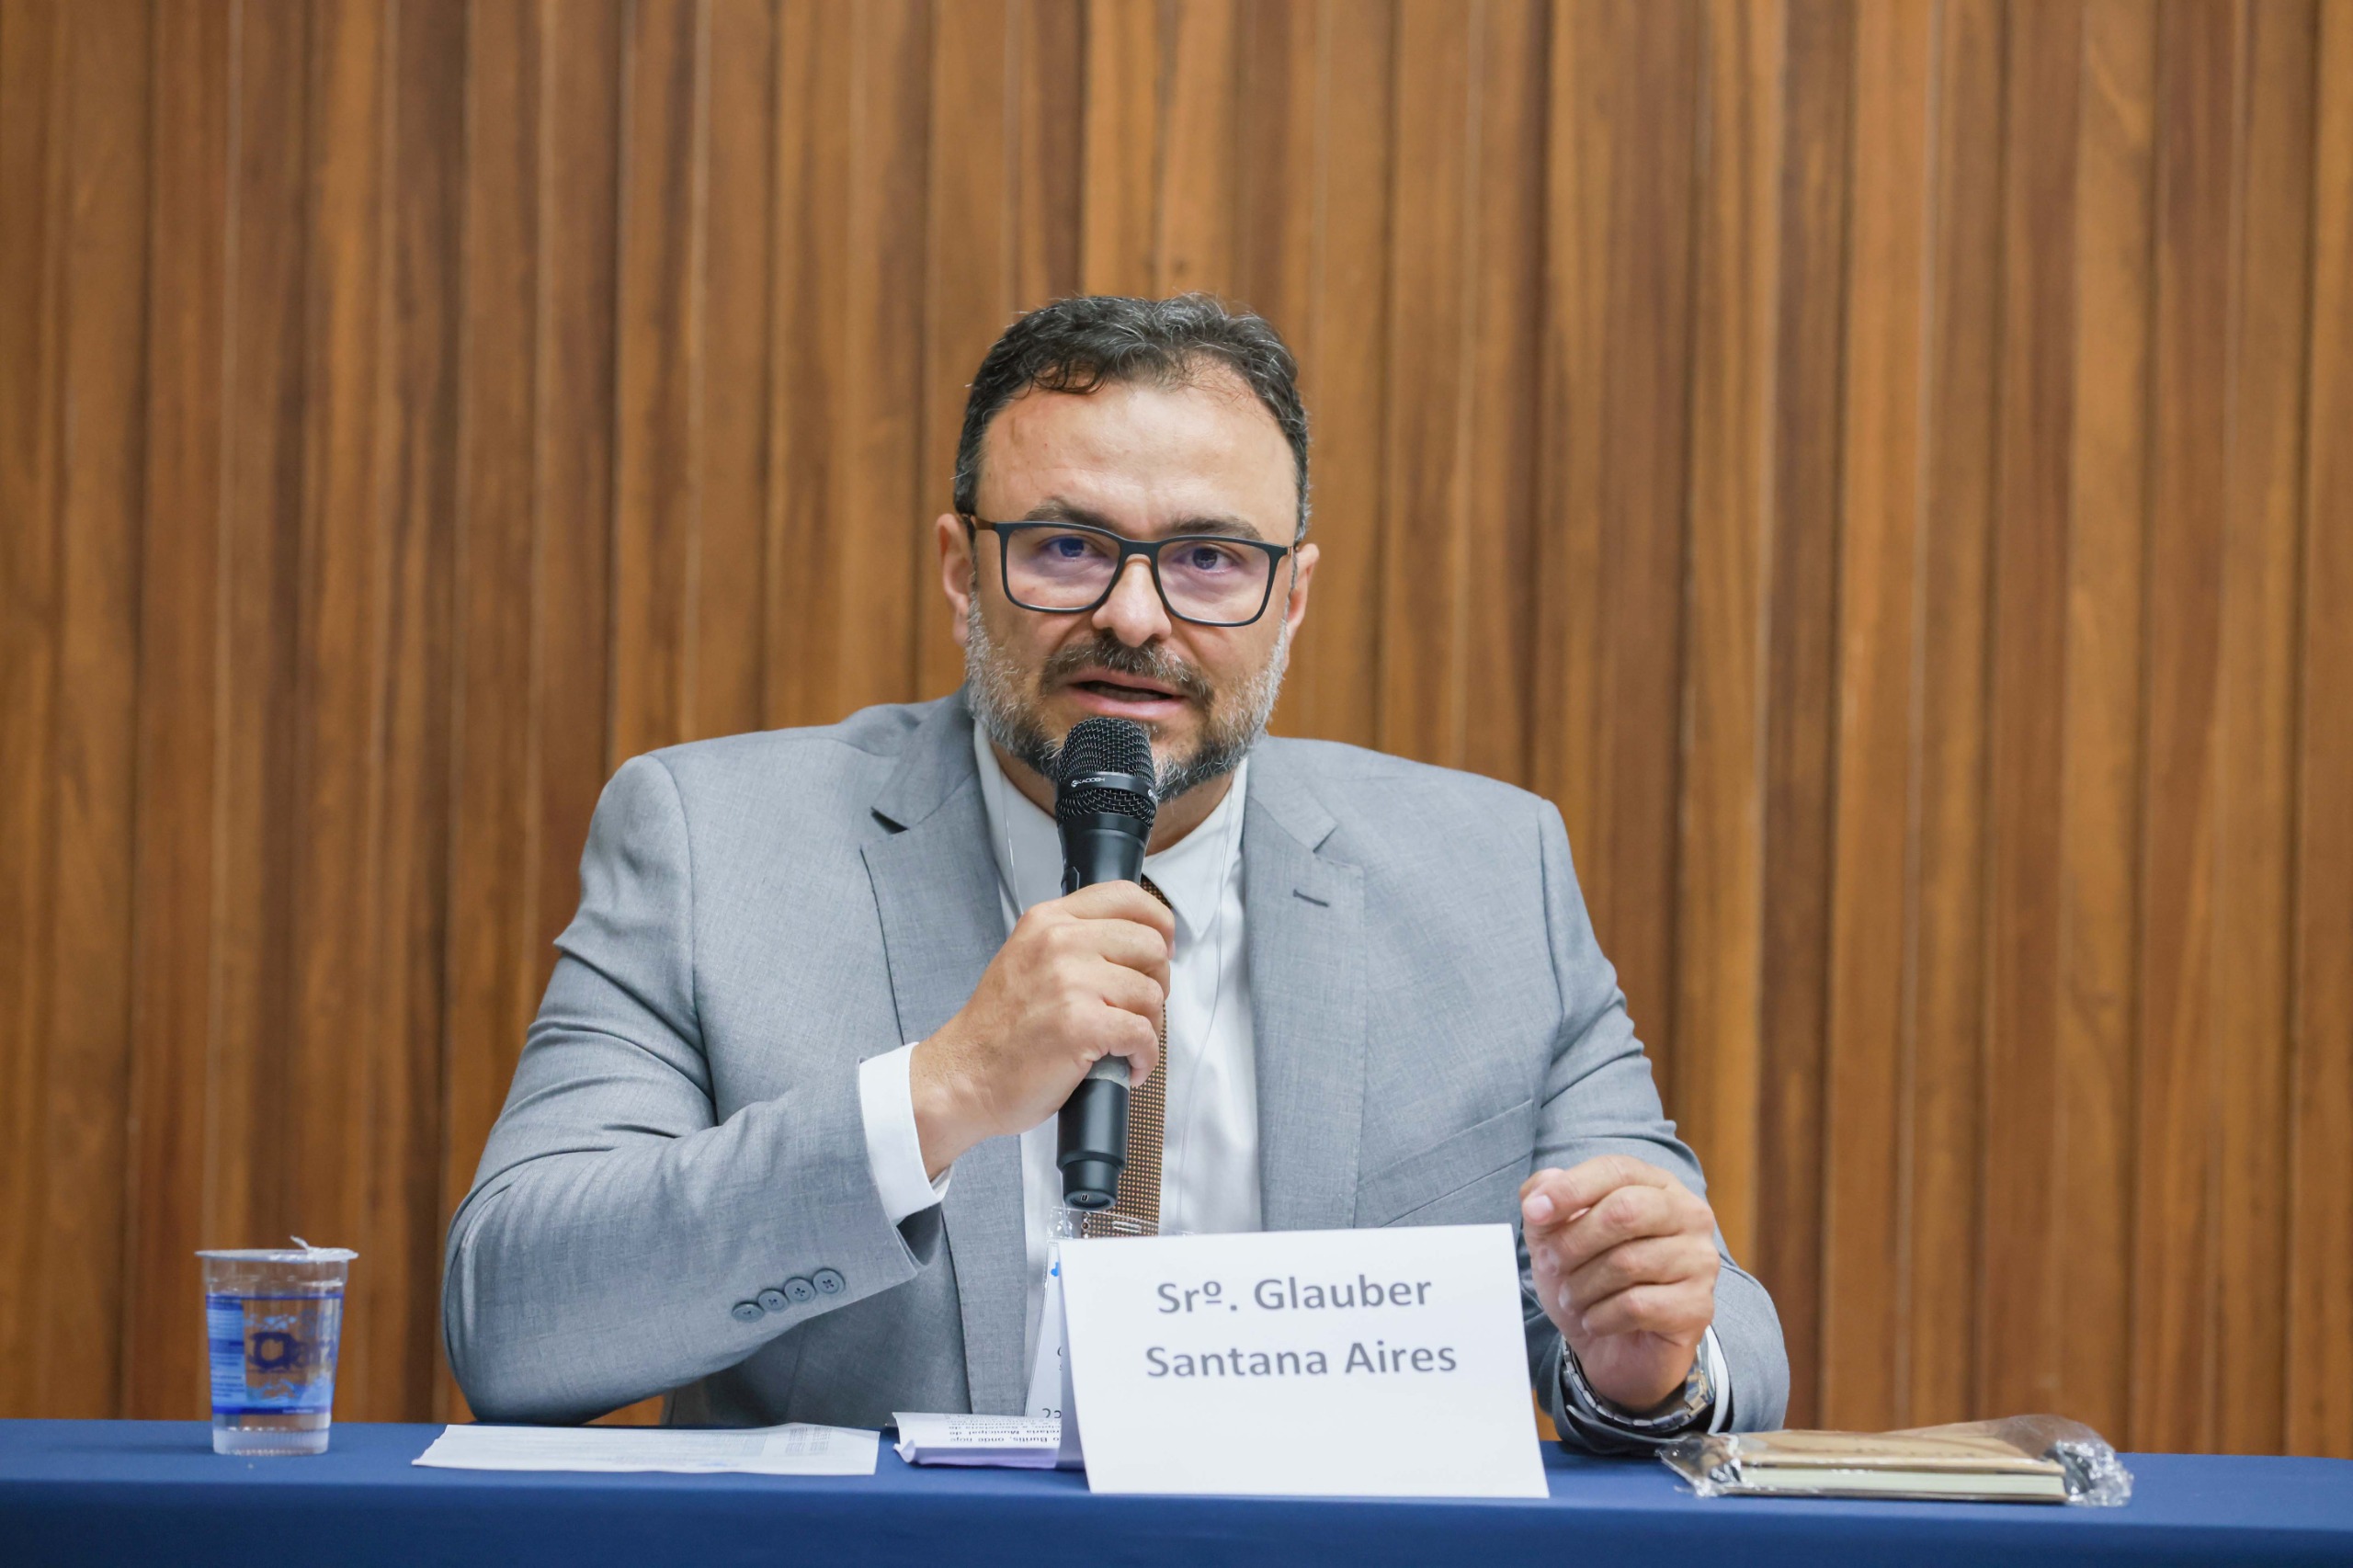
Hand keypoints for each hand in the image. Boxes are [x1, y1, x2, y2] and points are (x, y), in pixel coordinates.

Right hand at [909, 881, 1172, 1177]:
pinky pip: (1144, 1034)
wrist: (964, 1076)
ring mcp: (1071, 982)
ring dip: (1149, 1026)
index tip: (1162, 949)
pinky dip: (1144, 1057)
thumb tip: (1140, 942)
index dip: (1158, 925)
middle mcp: (1060, 943)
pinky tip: (1127, 1066)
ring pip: (1152, 994)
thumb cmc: (1000, 1029)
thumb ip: (1075, 939)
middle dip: (1156, 983)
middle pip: (1150, 946)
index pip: (1127, 897)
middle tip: (1137, 1009)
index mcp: (1049, 921)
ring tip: (1123, 1044)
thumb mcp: (1028, 957)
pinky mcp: (1081, 1025)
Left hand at [1520, 1156, 1718, 1412]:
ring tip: (1572, 1298)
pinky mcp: (1697, 1307)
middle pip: (1626, 1211)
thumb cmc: (1589, 1278)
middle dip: (1574, 1240)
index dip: (1571, 1188)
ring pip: (1627, 1262)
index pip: (1617, 1170)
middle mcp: (1689, 1216)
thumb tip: (1543, 1187)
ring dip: (1583, 1285)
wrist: (1612, 1348)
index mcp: (1658, 1186)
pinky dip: (1601, 1316)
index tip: (1533, 1212)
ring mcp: (1699, 1261)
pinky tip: (1594, 1320)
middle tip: (1551, 1263)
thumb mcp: (1555, 1234)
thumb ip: (1545, 1201)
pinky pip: (1637, 1306)